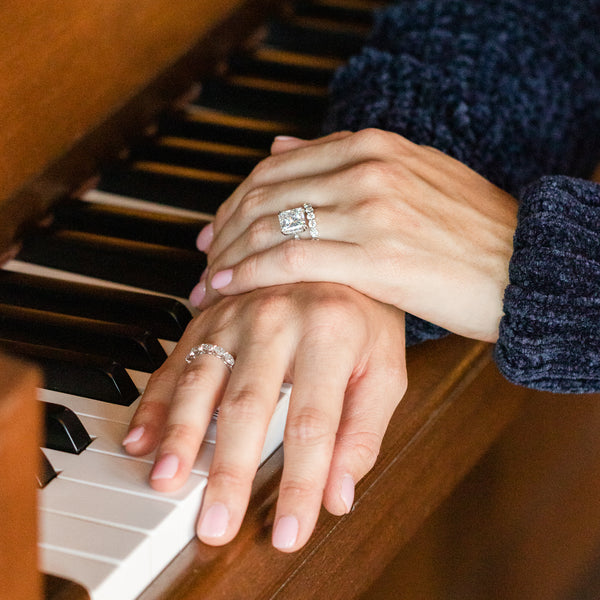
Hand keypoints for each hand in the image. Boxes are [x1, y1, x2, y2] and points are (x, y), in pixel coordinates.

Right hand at [124, 283, 406, 551]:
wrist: (331, 256)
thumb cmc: (364, 318)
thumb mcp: (384, 369)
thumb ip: (363, 430)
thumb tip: (338, 496)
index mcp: (331, 332)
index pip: (314, 423)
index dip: (300, 484)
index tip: (289, 534)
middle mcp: (278, 318)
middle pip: (249, 405)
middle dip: (230, 470)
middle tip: (215, 522)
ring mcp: (237, 314)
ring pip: (202, 380)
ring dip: (180, 434)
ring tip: (165, 479)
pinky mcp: (208, 316)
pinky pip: (177, 360)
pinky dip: (155, 401)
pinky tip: (141, 437)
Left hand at [191, 129, 517, 341]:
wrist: (528, 265)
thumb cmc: (472, 232)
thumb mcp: (412, 176)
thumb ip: (344, 159)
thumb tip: (283, 146)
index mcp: (371, 147)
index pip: (274, 168)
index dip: (234, 200)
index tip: (214, 229)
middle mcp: (366, 169)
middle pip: (262, 194)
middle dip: (222, 228)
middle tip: (202, 257)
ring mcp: (371, 210)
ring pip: (269, 225)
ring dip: (228, 254)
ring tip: (208, 280)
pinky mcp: (377, 256)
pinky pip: (291, 259)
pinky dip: (249, 272)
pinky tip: (228, 287)